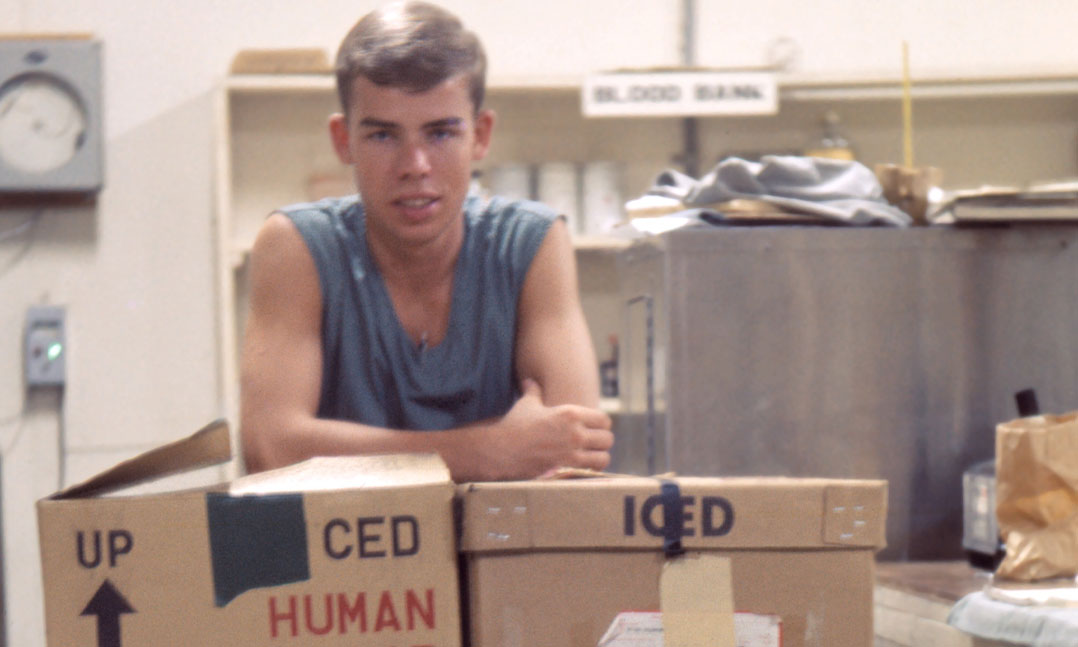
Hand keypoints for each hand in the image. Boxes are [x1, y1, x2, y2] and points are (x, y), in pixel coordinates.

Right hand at [483, 379, 613, 479]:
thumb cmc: (515, 425)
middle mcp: (575, 430)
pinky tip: (585, 467)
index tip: (594, 429)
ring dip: (599, 456)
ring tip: (592, 457)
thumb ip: (534, 391)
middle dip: (602, 442)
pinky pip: (593, 468)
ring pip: (604, 455)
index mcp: (570, 412)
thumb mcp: (526, 404)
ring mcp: (573, 449)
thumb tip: (530, 381)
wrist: (502, 448)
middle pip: (607, 438)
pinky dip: (593, 469)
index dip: (601, 425)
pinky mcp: (567, 465)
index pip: (604, 419)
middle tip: (593, 445)